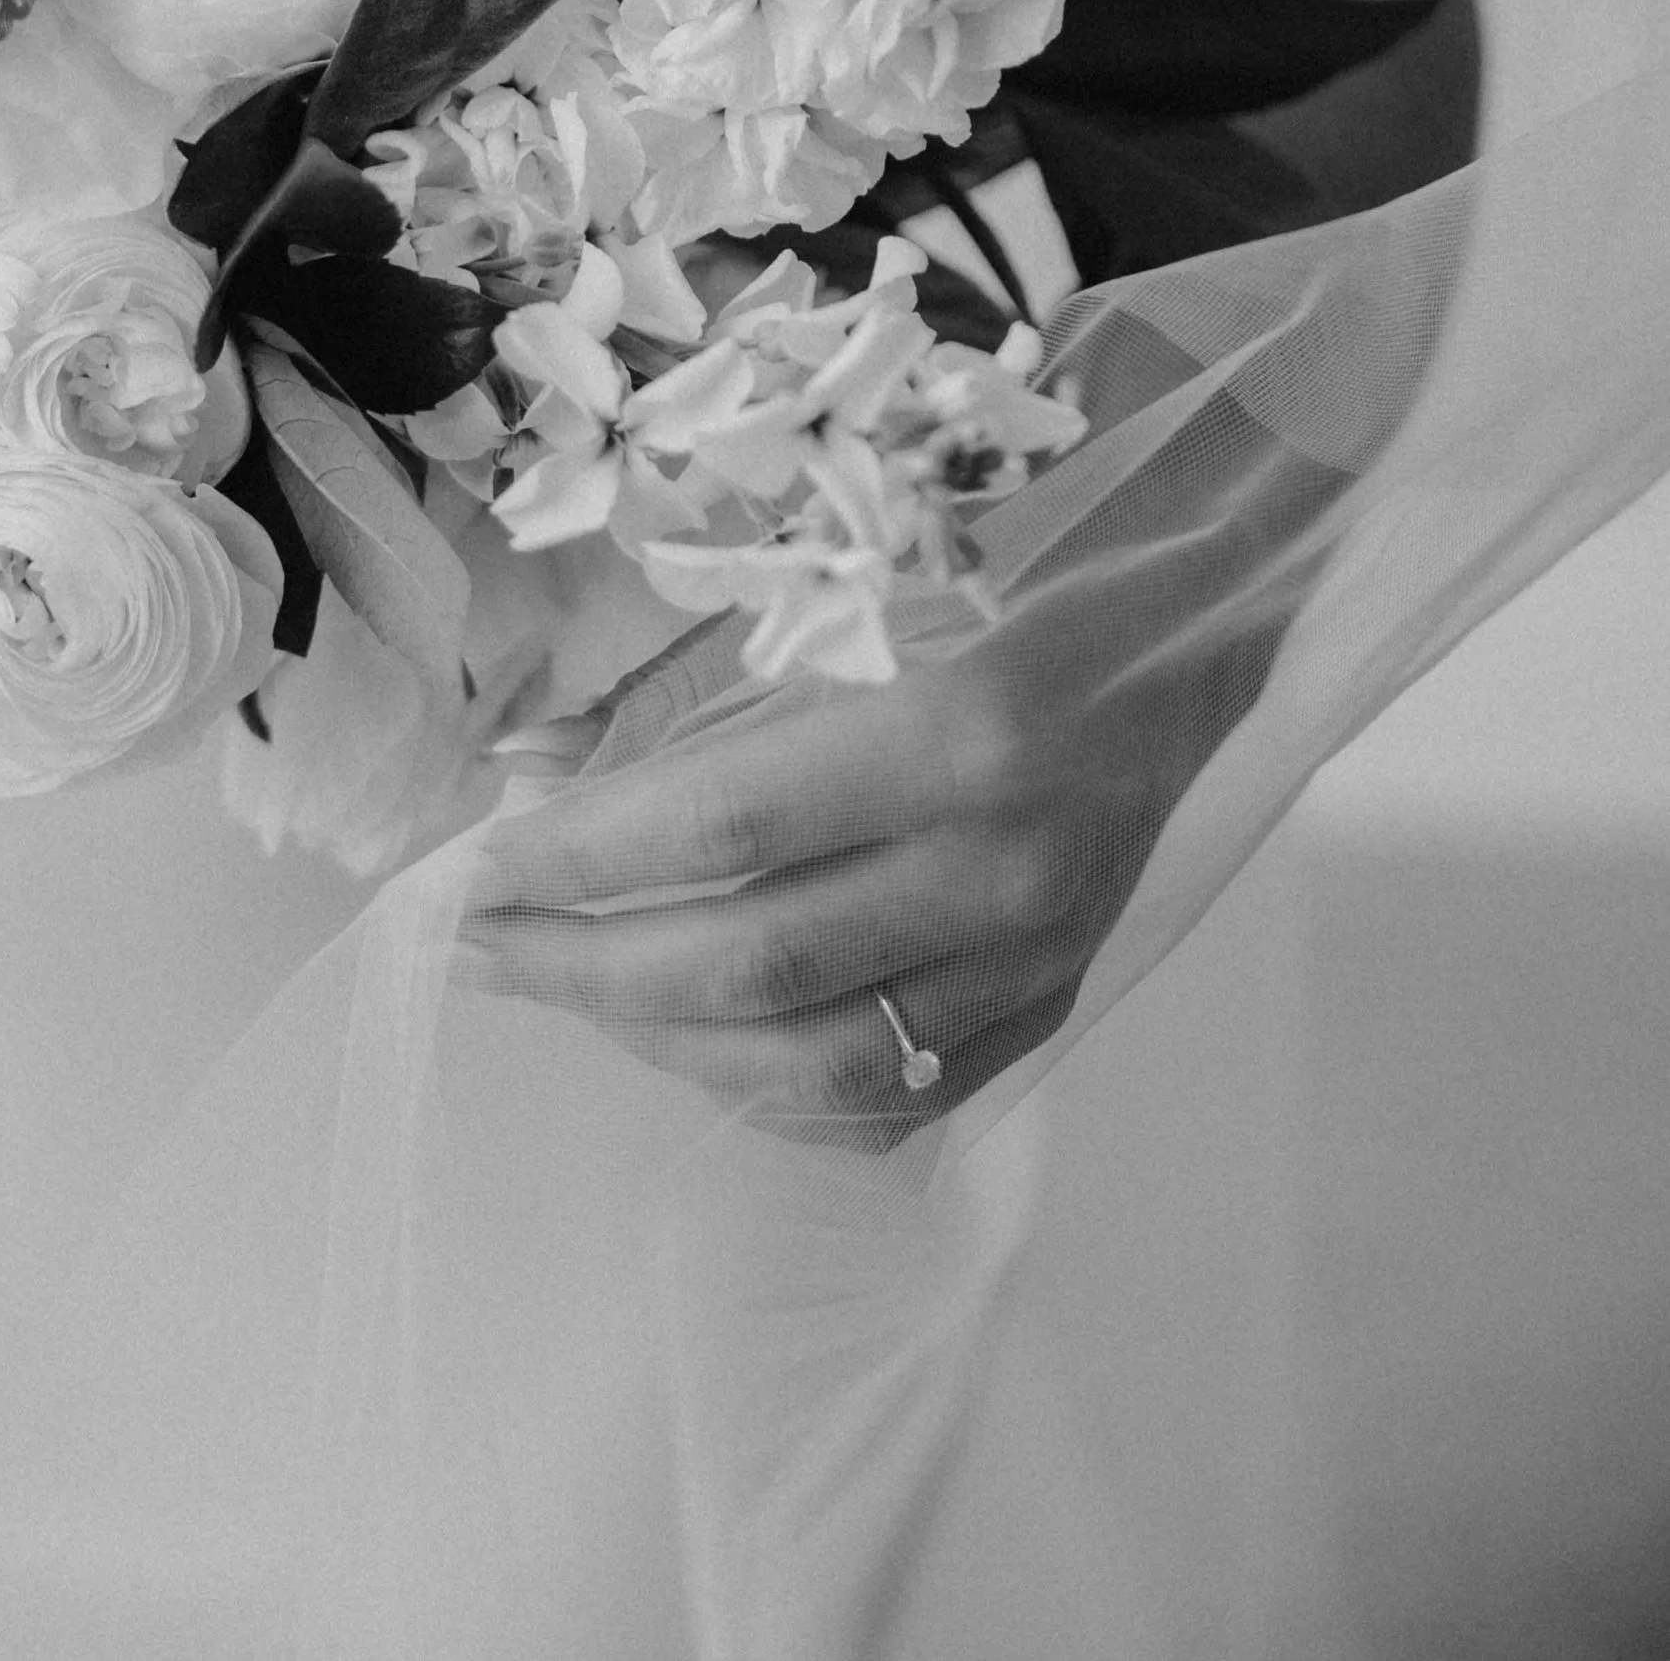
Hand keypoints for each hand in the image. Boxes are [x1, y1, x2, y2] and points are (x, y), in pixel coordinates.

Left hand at [461, 434, 1325, 1144]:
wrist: (1206, 630)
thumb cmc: (1016, 575)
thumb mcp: (857, 599)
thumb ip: (696, 701)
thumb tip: (533, 773)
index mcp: (956, 731)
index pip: (724, 827)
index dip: (582, 859)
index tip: (472, 870)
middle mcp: (1000, 863)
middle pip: (750, 963)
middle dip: (584, 965)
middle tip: (477, 948)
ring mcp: (1035, 955)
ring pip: (810, 1060)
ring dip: (658, 1040)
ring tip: (570, 992)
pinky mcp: (1053, 1005)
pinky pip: (895, 1102)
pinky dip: (773, 1098)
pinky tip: (697, 1052)